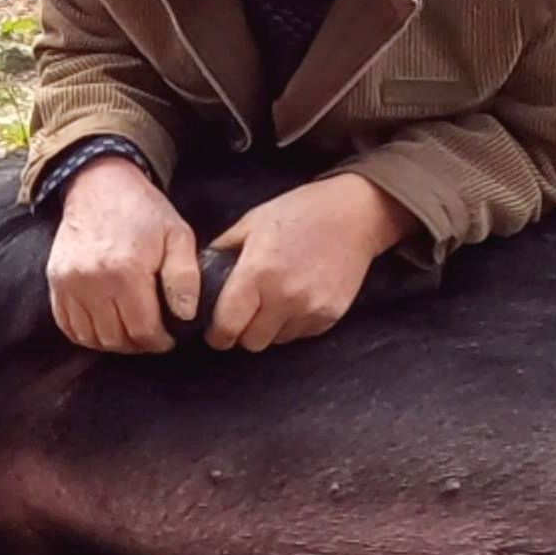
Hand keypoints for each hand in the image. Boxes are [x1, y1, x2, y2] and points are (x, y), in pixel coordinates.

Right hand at [47, 156, 198, 352]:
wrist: (100, 185)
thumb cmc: (143, 211)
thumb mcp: (177, 235)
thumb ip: (185, 277)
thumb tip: (185, 315)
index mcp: (126, 271)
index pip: (143, 331)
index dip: (159, 342)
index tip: (168, 338)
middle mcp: (93, 281)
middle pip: (116, 339)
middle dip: (138, 344)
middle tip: (151, 335)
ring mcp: (69, 283)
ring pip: (91, 337)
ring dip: (113, 342)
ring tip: (130, 331)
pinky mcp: (55, 282)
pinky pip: (67, 325)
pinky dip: (86, 334)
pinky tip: (105, 326)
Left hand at [204, 175, 411, 350]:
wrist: (355, 215)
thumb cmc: (301, 212)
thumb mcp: (252, 222)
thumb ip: (223, 250)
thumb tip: (200, 275)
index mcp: (258, 272)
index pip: (227, 326)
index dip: (217, 334)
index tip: (216, 331)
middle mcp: (284, 296)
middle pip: (251, 342)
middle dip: (242, 332)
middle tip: (244, 316)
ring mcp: (310, 309)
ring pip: (276, 341)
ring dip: (269, 329)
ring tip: (273, 302)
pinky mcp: (330, 315)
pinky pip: (300, 334)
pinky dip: (293, 324)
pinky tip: (296, 299)